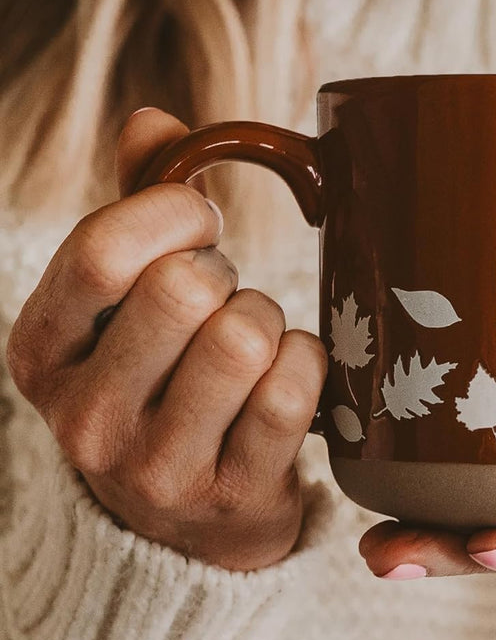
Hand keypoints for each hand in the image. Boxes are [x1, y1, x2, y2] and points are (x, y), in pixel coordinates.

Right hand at [6, 109, 326, 570]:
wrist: (186, 520)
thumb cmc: (160, 379)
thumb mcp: (121, 302)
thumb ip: (134, 210)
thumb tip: (154, 119)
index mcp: (44, 352)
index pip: (103, 251)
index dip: (174, 214)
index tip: (202, 222)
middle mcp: (86, 418)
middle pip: (184, 290)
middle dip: (226, 275)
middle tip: (225, 298)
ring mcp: (159, 467)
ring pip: (245, 336)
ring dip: (269, 320)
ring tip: (253, 342)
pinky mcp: (234, 495)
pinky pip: (294, 389)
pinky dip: (308, 362)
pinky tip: (289, 375)